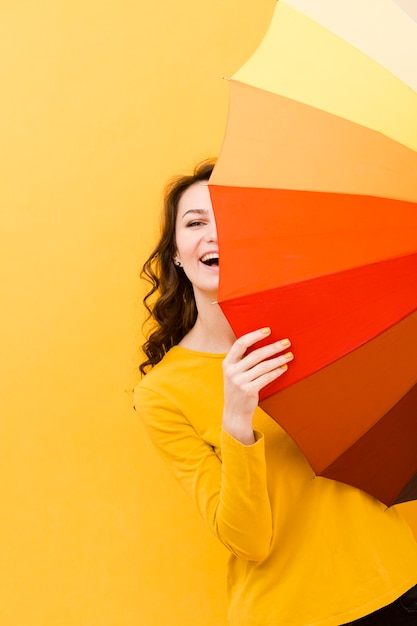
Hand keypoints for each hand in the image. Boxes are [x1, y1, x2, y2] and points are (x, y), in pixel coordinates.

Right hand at [222, 328, 292, 444]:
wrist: (234, 413)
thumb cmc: (238, 389)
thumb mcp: (234, 373)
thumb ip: (243, 360)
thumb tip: (263, 343)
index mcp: (227, 362)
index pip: (241, 343)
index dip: (255, 335)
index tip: (268, 330)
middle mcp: (232, 371)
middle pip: (256, 354)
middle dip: (273, 347)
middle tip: (286, 342)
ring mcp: (239, 381)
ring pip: (264, 366)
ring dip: (278, 359)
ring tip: (289, 355)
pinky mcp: (248, 390)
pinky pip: (266, 377)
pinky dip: (277, 371)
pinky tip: (284, 368)